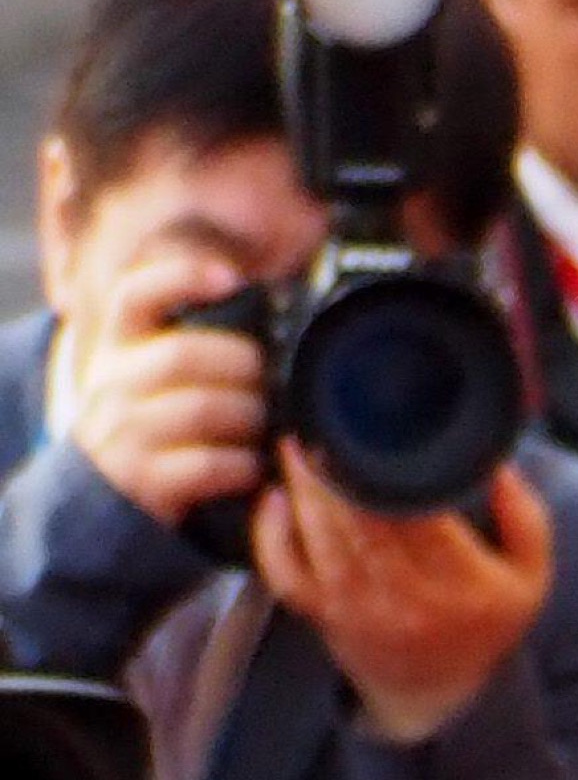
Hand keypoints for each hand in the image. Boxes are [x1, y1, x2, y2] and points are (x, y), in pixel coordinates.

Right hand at [66, 249, 275, 541]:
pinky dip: (243, 466)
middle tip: (271, 382)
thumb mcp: (153, 378)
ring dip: (250, 418)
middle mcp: (113, 383)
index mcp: (120, 348)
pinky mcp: (142, 481)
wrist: (103, 502)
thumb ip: (193, 346)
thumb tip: (267, 305)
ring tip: (266, 427)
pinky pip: (207, 465)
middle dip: (243, 366)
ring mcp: (124, 433)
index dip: (181, 278)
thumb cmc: (154, 430)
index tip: (232, 278)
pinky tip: (253, 468)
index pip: (137, 295)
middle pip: (183, 354)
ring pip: (201, 409)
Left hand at [257, 454, 550, 745]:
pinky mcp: (323, 614)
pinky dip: (273, 534)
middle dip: (335, 472)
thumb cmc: (482, 622)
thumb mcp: (529, 576)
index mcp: (465, 584)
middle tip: (321, 430)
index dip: (388, 473)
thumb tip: (496, 465)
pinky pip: (286, 571)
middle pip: (362, 523)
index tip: (372, 433)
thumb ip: (525, 518)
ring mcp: (360, 609)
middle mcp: (409, 599)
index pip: (420, 517)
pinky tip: (275, 499)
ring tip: (298, 449)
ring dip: (304, 490)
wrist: (439, 690)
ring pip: (322, 539)